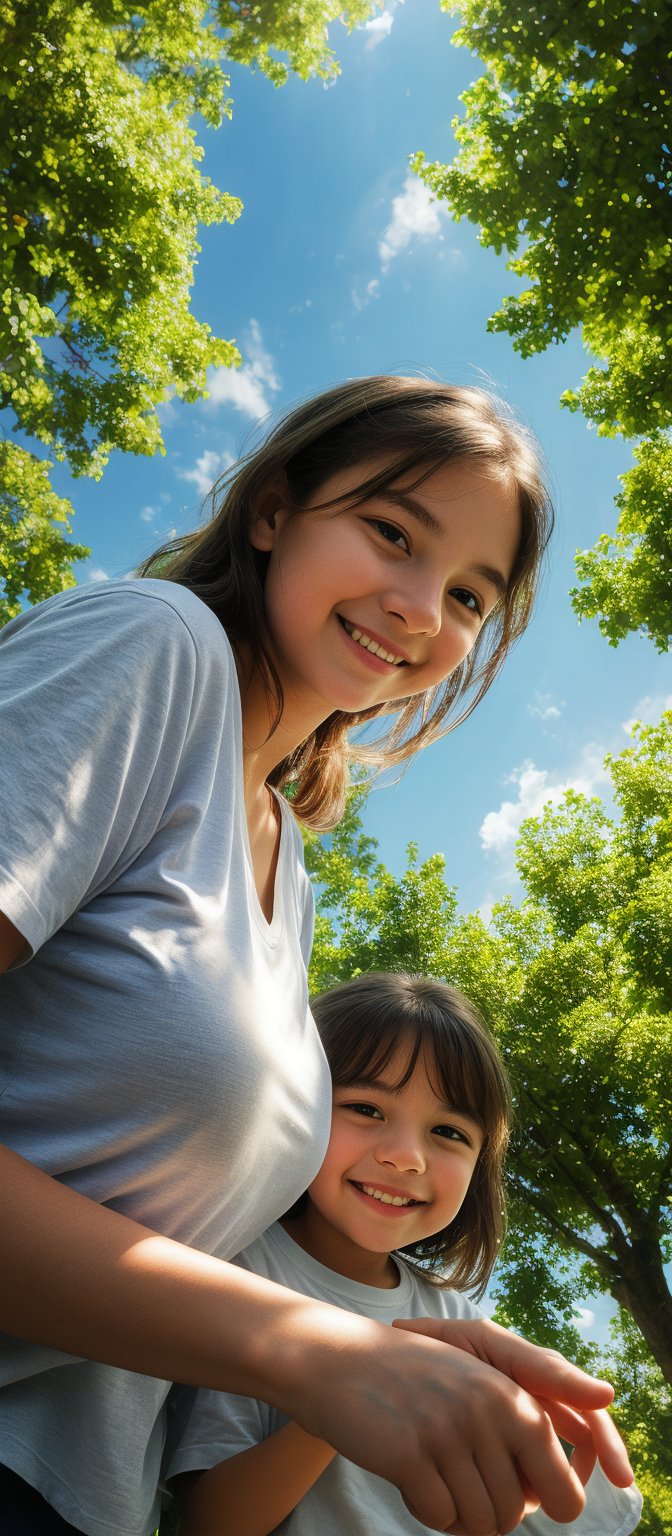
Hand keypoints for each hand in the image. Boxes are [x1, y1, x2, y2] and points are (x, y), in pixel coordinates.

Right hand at [281, 1303, 617, 1535]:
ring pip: (480, 1524)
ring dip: (455, 1513)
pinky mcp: (409, 1453)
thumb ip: (522, 1436)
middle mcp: (490, 1411)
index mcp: (516, 1398)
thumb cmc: (413, 1383)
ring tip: (433, 1474)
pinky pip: (439, 1518)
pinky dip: (425, 1510)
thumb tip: (559, 1501)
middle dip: (487, 1513)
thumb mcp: (479, 1391)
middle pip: (515, 1516)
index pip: (567, 1493)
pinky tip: (408, 1476)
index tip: (519, 1501)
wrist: (337, 1360)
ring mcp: (449, 1431)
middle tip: (456, 1481)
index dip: (545, 1509)